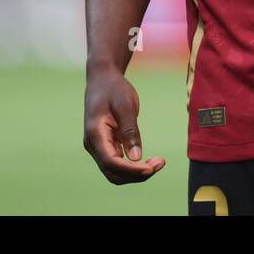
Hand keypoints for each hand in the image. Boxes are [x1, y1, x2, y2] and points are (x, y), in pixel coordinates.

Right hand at [83, 67, 165, 183]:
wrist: (103, 79)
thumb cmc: (114, 89)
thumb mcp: (125, 106)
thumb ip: (130, 131)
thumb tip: (136, 157)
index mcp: (95, 134)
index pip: (110, 163)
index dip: (131, 170)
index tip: (151, 169)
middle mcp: (93, 145)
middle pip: (113, 173)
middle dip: (136, 174)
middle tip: (160, 163)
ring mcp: (98, 147)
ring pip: (116, 171)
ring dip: (136, 172)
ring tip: (158, 162)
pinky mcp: (106, 145)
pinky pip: (119, 163)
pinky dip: (134, 166)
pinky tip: (150, 160)